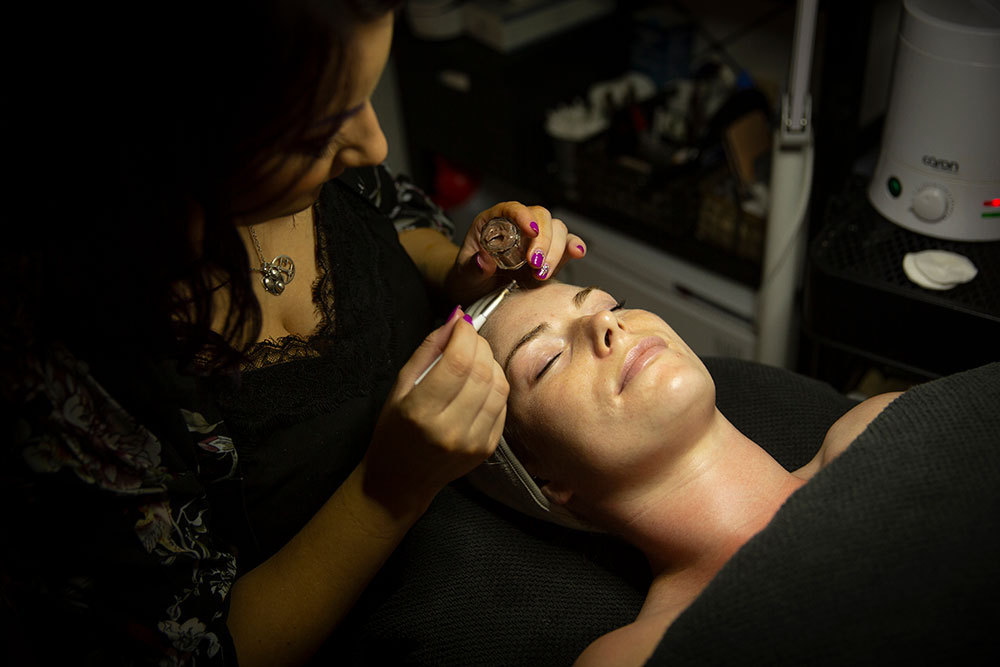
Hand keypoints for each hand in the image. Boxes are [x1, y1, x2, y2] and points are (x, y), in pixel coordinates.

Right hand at [363, 307, 508, 514]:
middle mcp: (450, 429)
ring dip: (491, 363)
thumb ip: (429, 350)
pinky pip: (502, 405)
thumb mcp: (400, 387)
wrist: (401, 481)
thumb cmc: (394, 430)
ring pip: (498, 386)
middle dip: (479, 345)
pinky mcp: (487, 449)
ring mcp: (473, 442)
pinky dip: (495, 385)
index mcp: (421, 412)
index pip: (456, 363)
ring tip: (475, 358)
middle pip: (481, 372)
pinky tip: (480, 382)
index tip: (462, 323)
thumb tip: (457, 318)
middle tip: (469, 338)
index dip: (465, 335)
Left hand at [444, 202, 586, 304]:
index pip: (512, 208)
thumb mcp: (463, 274)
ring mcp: (536, 239)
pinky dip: (573, 247)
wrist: (477, 293)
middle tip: (535, 265)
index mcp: (493, 221)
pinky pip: (566, 245)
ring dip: (556, 250)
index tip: (531, 231)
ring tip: (542, 274)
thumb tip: (483, 260)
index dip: (524, 216)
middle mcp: (518, 225)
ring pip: (557, 229)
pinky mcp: (549, 254)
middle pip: (541, 217)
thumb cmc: (468, 278)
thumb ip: (472, 268)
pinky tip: (576, 253)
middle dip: (543, 241)